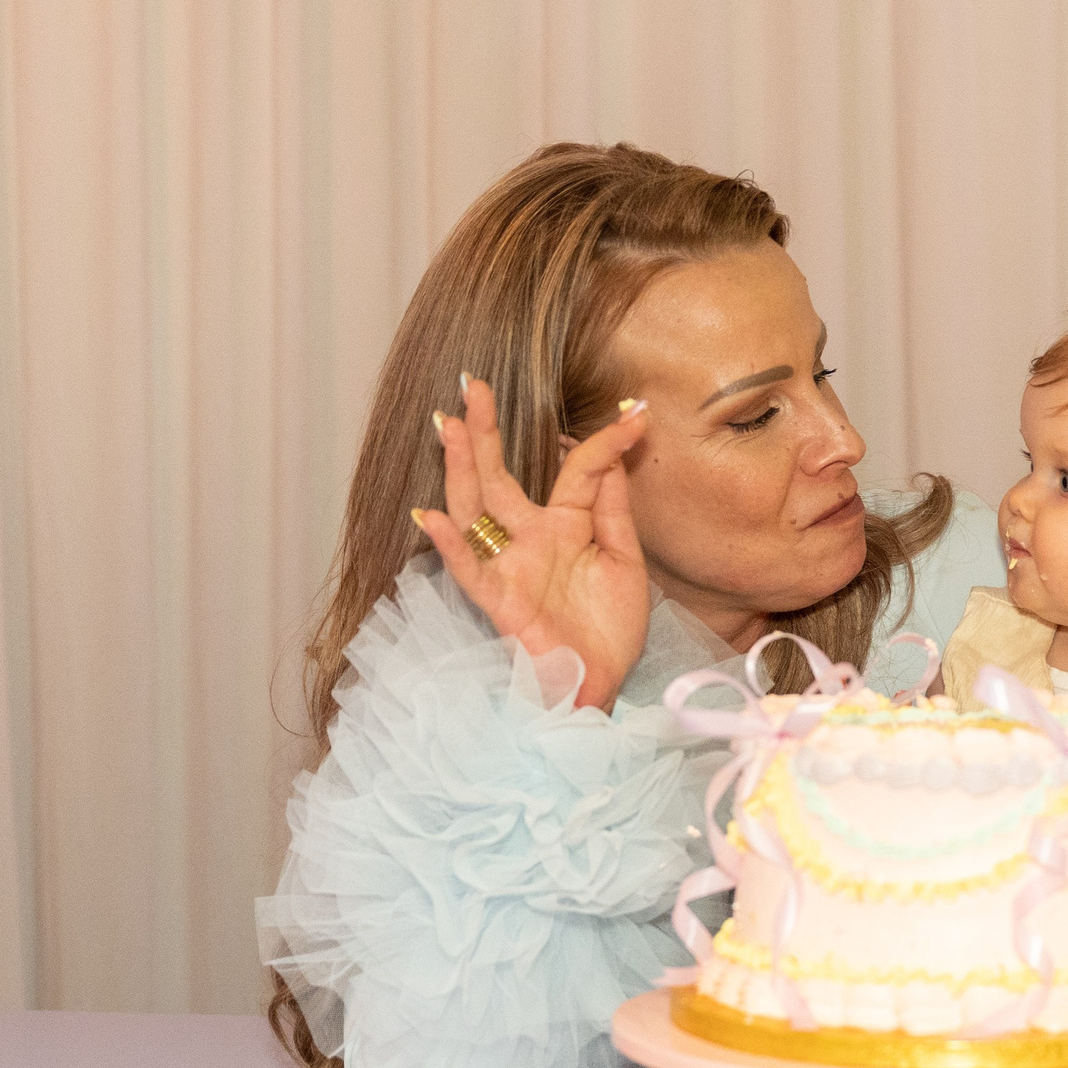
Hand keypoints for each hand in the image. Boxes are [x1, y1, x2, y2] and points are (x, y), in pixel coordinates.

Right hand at [416, 377, 655, 711]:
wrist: (602, 683)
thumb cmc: (610, 628)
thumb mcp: (625, 559)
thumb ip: (614, 508)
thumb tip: (615, 451)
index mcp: (566, 525)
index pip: (579, 470)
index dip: (605, 441)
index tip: (636, 413)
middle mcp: (531, 538)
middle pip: (500, 476)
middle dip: (485, 431)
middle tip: (474, 384)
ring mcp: (511, 566)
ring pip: (476, 509)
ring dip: (460, 469)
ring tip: (448, 426)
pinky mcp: (500, 601)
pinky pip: (470, 571)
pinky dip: (452, 547)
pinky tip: (431, 518)